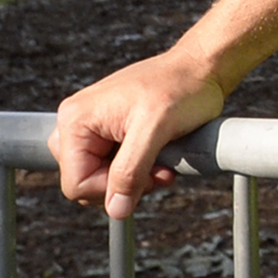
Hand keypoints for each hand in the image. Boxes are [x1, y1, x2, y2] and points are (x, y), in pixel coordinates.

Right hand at [51, 44, 229, 218]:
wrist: (202, 67)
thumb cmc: (182, 87)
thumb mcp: (156, 129)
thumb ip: (131, 170)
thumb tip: (116, 210)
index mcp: (75, 119)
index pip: (76, 184)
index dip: (112, 190)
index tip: (148, 176)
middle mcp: (76, 122)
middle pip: (85, 184)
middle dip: (123, 185)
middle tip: (157, 170)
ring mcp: (93, 127)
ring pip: (101, 179)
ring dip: (133, 180)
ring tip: (161, 162)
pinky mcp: (109, 132)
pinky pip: (113, 167)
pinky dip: (137, 170)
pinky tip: (159, 158)